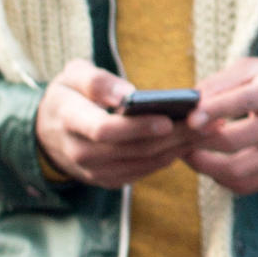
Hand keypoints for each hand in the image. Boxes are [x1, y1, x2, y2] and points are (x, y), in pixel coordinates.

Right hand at [34, 62, 194, 190]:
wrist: (47, 133)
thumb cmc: (67, 95)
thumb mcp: (71, 76)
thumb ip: (96, 81)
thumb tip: (128, 95)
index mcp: (69, 121)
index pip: (105, 130)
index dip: (137, 127)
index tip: (167, 119)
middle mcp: (80, 152)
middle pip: (133, 149)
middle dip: (173, 136)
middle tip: (207, 120)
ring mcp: (94, 171)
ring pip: (144, 162)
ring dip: (179, 147)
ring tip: (210, 128)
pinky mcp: (108, 180)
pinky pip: (144, 171)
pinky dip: (169, 157)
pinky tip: (192, 142)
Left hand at [185, 56, 257, 195]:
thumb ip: (222, 81)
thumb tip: (189, 101)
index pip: (239, 101)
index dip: (209, 112)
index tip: (187, 119)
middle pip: (232, 141)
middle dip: (199, 142)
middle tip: (181, 138)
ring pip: (237, 171)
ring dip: (206, 166)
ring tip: (192, 155)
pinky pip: (250, 185)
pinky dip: (225, 179)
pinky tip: (216, 167)